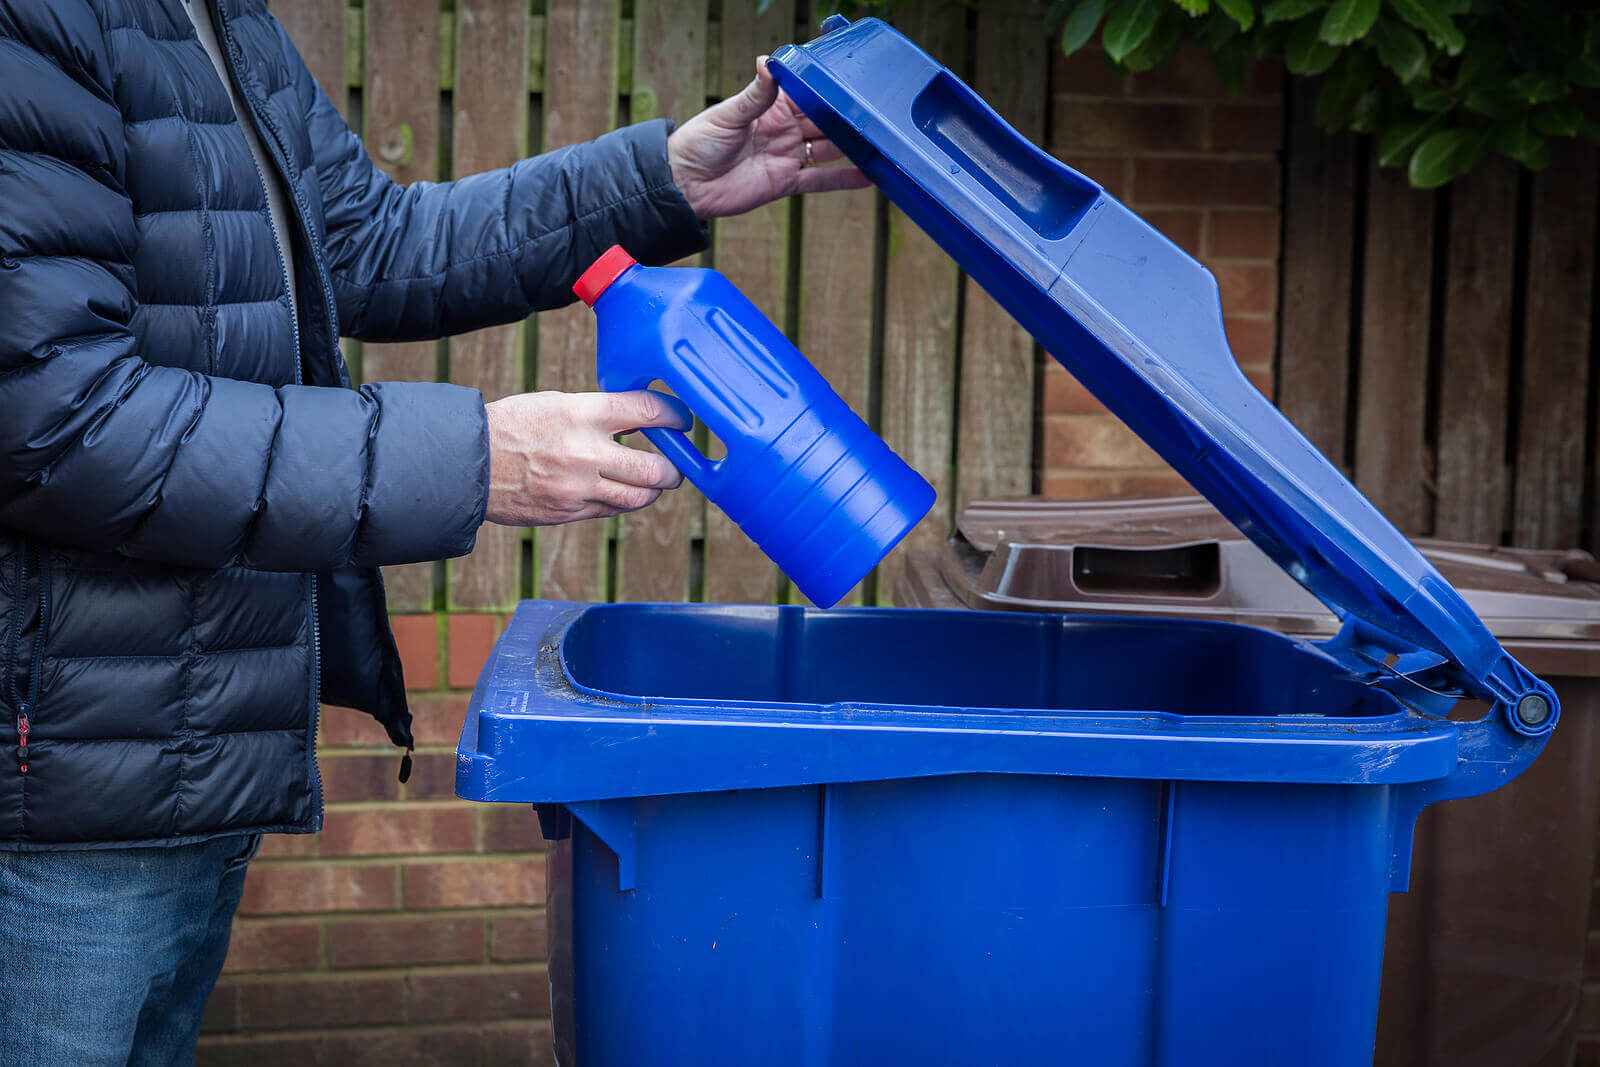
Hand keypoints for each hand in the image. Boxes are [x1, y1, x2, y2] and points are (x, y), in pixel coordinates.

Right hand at [484, 391, 689, 525]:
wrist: (467, 463)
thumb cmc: (513, 426)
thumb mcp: (557, 404)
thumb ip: (600, 413)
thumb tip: (643, 421)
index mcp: (581, 413)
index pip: (648, 412)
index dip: (676, 417)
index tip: (682, 421)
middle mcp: (584, 451)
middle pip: (657, 469)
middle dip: (674, 469)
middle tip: (675, 464)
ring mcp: (578, 487)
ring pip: (640, 497)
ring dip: (653, 490)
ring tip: (651, 480)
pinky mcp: (569, 512)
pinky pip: (612, 510)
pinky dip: (623, 501)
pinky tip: (618, 489)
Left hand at [667, 56, 870, 219]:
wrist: (686, 184)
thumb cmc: (700, 142)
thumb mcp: (728, 114)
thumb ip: (755, 93)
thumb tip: (769, 62)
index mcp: (773, 106)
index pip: (809, 93)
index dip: (830, 88)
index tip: (855, 80)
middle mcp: (785, 129)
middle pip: (825, 121)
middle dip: (849, 117)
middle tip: (878, 114)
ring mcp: (788, 155)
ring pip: (829, 149)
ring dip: (852, 147)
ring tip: (880, 142)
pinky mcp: (787, 182)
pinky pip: (820, 180)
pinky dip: (843, 180)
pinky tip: (869, 177)